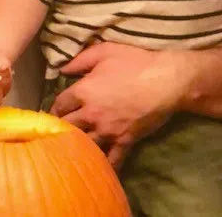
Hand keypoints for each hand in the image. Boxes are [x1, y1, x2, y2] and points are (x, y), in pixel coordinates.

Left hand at [50, 42, 187, 168]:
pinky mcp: (125, 140)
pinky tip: (97, 170)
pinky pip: (112, 159)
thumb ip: (79, 61)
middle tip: (57, 130)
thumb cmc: (134, 62)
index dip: (55, 107)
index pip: (59, 104)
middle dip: (60, 127)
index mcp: (83, 92)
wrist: (167, 80)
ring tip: (70, 148)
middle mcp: (91, 114)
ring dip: (76, 145)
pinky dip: (104, 165)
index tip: (54, 111)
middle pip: (67, 126)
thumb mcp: (103, 52)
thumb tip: (62, 70)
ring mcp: (108, 130)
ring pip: (84, 144)